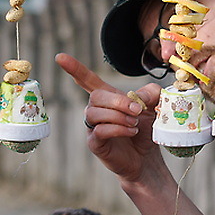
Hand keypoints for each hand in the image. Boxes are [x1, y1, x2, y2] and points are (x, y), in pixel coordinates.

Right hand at [55, 52, 163, 186]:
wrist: (147, 157)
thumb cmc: (146, 128)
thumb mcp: (154, 105)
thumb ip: (150, 93)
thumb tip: (137, 97)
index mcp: (106, 97)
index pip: (86, 79)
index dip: (74, 68)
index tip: (60, 57)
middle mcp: (96, 110)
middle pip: (95, 96)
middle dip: (118, 101)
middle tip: (137, 110)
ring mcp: (93, 127)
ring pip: (94, 113)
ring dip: (118, 116)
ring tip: (134, 124)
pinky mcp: (95, 143)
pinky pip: (99, 131)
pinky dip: (117, 129)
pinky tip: (131, 131)